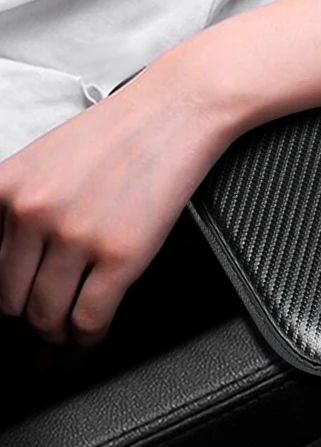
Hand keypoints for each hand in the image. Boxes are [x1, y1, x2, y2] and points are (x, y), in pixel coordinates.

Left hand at [0, 59, 229, 345]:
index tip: (17, 306)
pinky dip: (88, 336)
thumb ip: (22, 205)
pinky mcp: (120, 253)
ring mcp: (76, 235)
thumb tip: (17, 261)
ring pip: (46, 317)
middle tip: (49, 317)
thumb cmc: (124, 130)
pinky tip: (94, 330)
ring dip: (58, 331)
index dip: (5, 294)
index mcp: (6, 189)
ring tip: (71, 328)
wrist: (178, 109)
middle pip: (9, 299)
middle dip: (30, 314)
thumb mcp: (47, 159)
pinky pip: (89, 319)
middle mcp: (31, 213)